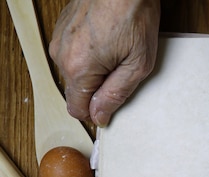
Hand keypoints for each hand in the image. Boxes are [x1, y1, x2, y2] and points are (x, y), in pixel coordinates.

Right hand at [49, 0, 160, 125]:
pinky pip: (73, 54)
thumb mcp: (137, 65)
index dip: (95, 112)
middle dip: (98, 89)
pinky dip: (89, 55)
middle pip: (76, 91)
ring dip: (94, 70)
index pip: (77, 109)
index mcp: (79, 68)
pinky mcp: (63, 28)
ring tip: (117, 52)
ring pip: (75, 72)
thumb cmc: (134, 17)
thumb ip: (116, 94)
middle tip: (122, 71)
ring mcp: (59, 39)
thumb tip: (100, 116)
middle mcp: (62, 54)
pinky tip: (108, 42)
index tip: (111, 107)